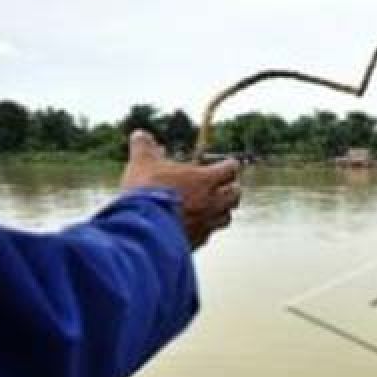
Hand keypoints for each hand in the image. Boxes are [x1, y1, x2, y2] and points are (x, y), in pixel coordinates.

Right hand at [120, 130, 240, 249]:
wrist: (142, 228)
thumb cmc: (145, 191)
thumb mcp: (142, 162)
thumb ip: (144, 146)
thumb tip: (140, 135)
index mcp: (204, 180)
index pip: (230, 169)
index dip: (229, 165)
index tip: (228, 164)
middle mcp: (211, 202)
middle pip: (235, 195)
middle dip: (232, 189)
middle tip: (225, 186)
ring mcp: (206, 224)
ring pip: (226, 217)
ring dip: (222, 210)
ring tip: (214, 207)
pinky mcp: (197, 241)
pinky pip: (209, 234)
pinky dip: (206, 228)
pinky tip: (196, 225)